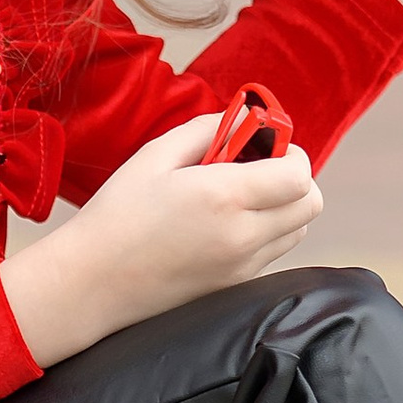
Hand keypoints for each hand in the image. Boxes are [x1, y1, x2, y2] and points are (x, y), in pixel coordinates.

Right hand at [1, 114, 323, 368]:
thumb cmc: (117, 214)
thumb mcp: (155, 155)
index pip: (299, 173)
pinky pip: (275, 251)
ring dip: (283, 206)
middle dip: (293, 178)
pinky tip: (227, 223)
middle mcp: (243, 235)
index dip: (290, 152)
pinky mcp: (235, 285)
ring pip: (299, 229)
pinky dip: (268, 231)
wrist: (92, 283)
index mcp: (224, 197)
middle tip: (254, 168)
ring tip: (239, 197)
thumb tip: (246, 117)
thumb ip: (208, 128)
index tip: (262, 144)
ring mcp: (243, 266)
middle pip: (310, 203)